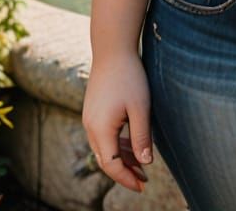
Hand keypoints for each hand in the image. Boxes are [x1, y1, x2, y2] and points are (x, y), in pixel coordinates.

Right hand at [82, 51, 152, 192]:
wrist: (112, 49)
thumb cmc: (129, 76)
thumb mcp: (140, 107)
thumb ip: (141, 136)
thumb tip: (146, 163)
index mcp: (101, 130)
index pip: (111, 165)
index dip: (126, 178)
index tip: (142, 185)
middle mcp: (90, 127)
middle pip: (106, 160)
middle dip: (124, 172)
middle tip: (143, 180)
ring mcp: (90, 118)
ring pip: (104, 148)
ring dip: (121, 158)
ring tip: (141, 165)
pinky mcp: (93, 110)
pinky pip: (103, 136)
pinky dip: (116, 144)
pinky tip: (131, 144)